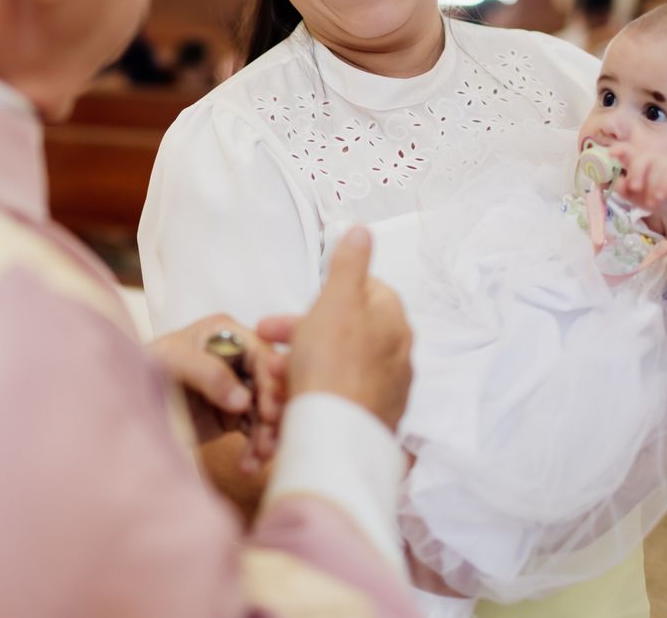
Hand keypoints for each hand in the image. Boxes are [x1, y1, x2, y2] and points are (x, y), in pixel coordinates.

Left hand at [151, 314, 288, 468]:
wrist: (121, 406)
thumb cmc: (142, 370)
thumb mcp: (170, 362)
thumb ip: (207, 372)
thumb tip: (243, 399)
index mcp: (225, 333)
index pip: (262, 354)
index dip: (271, 382)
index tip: (268, 411)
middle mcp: (237, 356)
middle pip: (272, 383)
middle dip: (274, 414)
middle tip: (268, 442)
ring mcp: (237, 386)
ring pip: (268, 410)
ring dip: (267, 436)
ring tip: (258, 458)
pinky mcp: (233, 414)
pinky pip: (255, 430)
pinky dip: (256, 448)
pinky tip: (249, 464)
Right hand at [288, 226, 412, 430]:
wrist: (335, 435)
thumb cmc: (332, 364)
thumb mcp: (335, 300)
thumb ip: (348, 263)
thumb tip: (363, 231)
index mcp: (393, 321)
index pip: (367, 289)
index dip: (328, 292)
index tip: (302, 302)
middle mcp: (397, 355)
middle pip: (346, 330)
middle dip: (303, 332)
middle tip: (269, 337)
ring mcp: (386, 390)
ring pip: (336, 364)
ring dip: (301, 362)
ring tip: (272, 374)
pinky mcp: (371, 419)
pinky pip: (337, 395)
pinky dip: (313, 391)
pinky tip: (289, 399)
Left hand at [608, 143, 666, 221]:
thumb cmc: (654, 199)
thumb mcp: (636, 198)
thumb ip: (625, 191)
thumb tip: (617, 182)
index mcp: (638, 164)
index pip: (627, 151)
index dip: (618, 149)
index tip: (610, 154)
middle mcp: (652, 160)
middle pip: (640, 158)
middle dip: (636, 173)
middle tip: (635, 188)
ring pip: (656, 169)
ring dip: (651, 188)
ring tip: (652, 203)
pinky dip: (663, 187)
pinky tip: (660, 197)